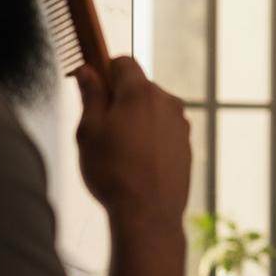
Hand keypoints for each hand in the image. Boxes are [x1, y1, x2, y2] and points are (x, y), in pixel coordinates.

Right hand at [75, 57, 190, 226]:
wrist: (147, 213)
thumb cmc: (113, 173)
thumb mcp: (89, 130)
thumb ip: (90, 95)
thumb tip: (87, 71)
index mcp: (141, 92)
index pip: (123, 62)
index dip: (105, 72)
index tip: (94, 90)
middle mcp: (168, 103)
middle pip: (139, 87)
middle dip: (120, 100)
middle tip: (102, 129)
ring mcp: (181, 125)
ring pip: (152, 110)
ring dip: (136, 121)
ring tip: (120, 152)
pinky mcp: (187, 145)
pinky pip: (164, 131)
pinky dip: (150, 138)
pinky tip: (138, 163)